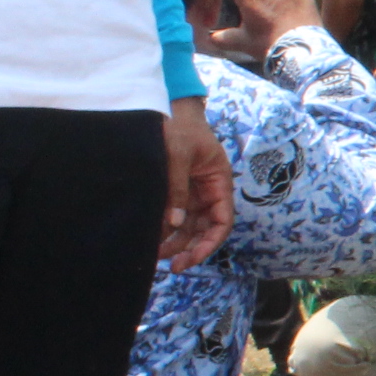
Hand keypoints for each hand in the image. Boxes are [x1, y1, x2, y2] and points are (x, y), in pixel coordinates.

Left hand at [163, 101, 231, 267]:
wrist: (168, 109)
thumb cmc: (180, 126)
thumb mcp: (179, 154)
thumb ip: (177, 188)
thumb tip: (176, 223)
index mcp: (219, 182)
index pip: (222, 221)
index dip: (211, 242)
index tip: (193, 257)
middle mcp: (207, 192)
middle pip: (204, 229)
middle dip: (190, 248)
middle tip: (172, 266)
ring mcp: (191, 193)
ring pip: (187, 227)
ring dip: (175, 243)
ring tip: (156, 256)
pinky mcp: (175, 192)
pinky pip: (173, 216)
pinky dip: (165, 230)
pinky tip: (153, 240)